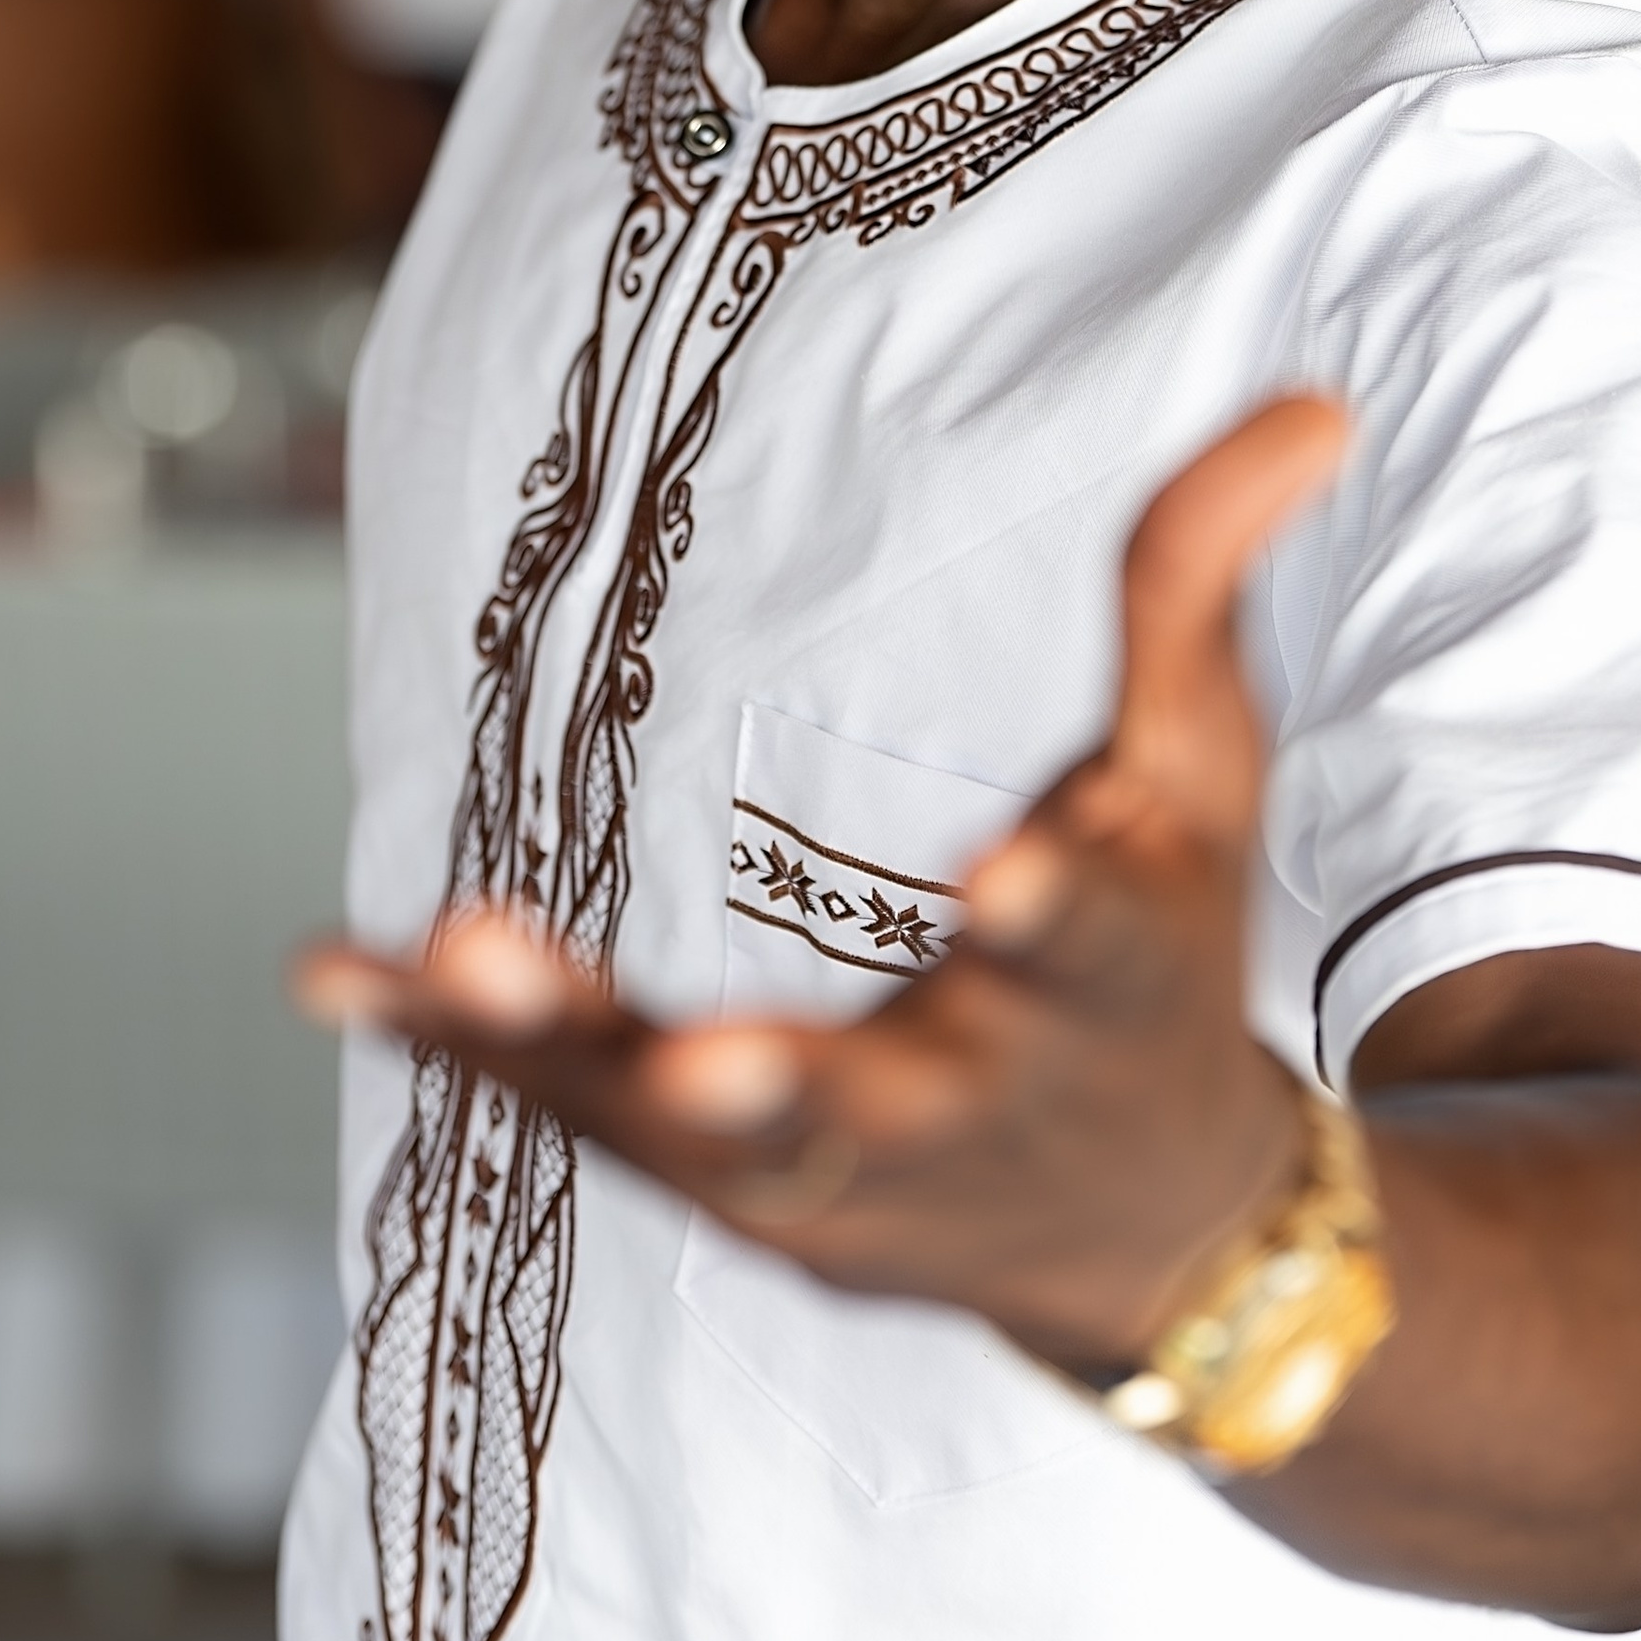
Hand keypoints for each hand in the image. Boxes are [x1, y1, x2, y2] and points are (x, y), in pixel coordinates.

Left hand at [297, 394, 1348, 1369]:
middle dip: (772, 1090)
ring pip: (684, 1134)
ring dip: (563, 1053)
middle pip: (859, 1107)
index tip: (1008, 879)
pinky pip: (568, 1117)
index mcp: (1104, 990)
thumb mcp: (1208, 782)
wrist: (1151, 1243)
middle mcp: (964, 1105)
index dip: (1053, 912)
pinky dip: (453, 1048)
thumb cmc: (1164, 967)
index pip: (1089, 947)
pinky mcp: (721, 1194)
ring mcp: (829, 1175)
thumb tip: (1309, 398)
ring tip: (451, 954)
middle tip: (695, 1069)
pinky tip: (331, 968)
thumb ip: (1209, 585)